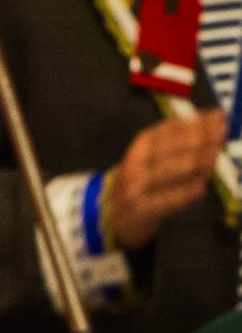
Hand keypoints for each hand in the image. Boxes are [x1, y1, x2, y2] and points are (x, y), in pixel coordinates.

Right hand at [104, 108, 226, 247]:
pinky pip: (165, 200)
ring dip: (194, 163)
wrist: (113, 216)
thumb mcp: (155, 156)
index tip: (219, 116)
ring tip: (214, 158)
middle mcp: (136, 161)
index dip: (197, 121)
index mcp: (142, 143)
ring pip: (168, 171)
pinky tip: (201, 188)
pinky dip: (184, 194)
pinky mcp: (139, 209)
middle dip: (199, 139)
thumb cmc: (143, 181)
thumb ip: (181, 142)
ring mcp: (136, 186)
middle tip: (221, 136)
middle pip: (171, 147)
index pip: (171, 127)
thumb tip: (215, 125)